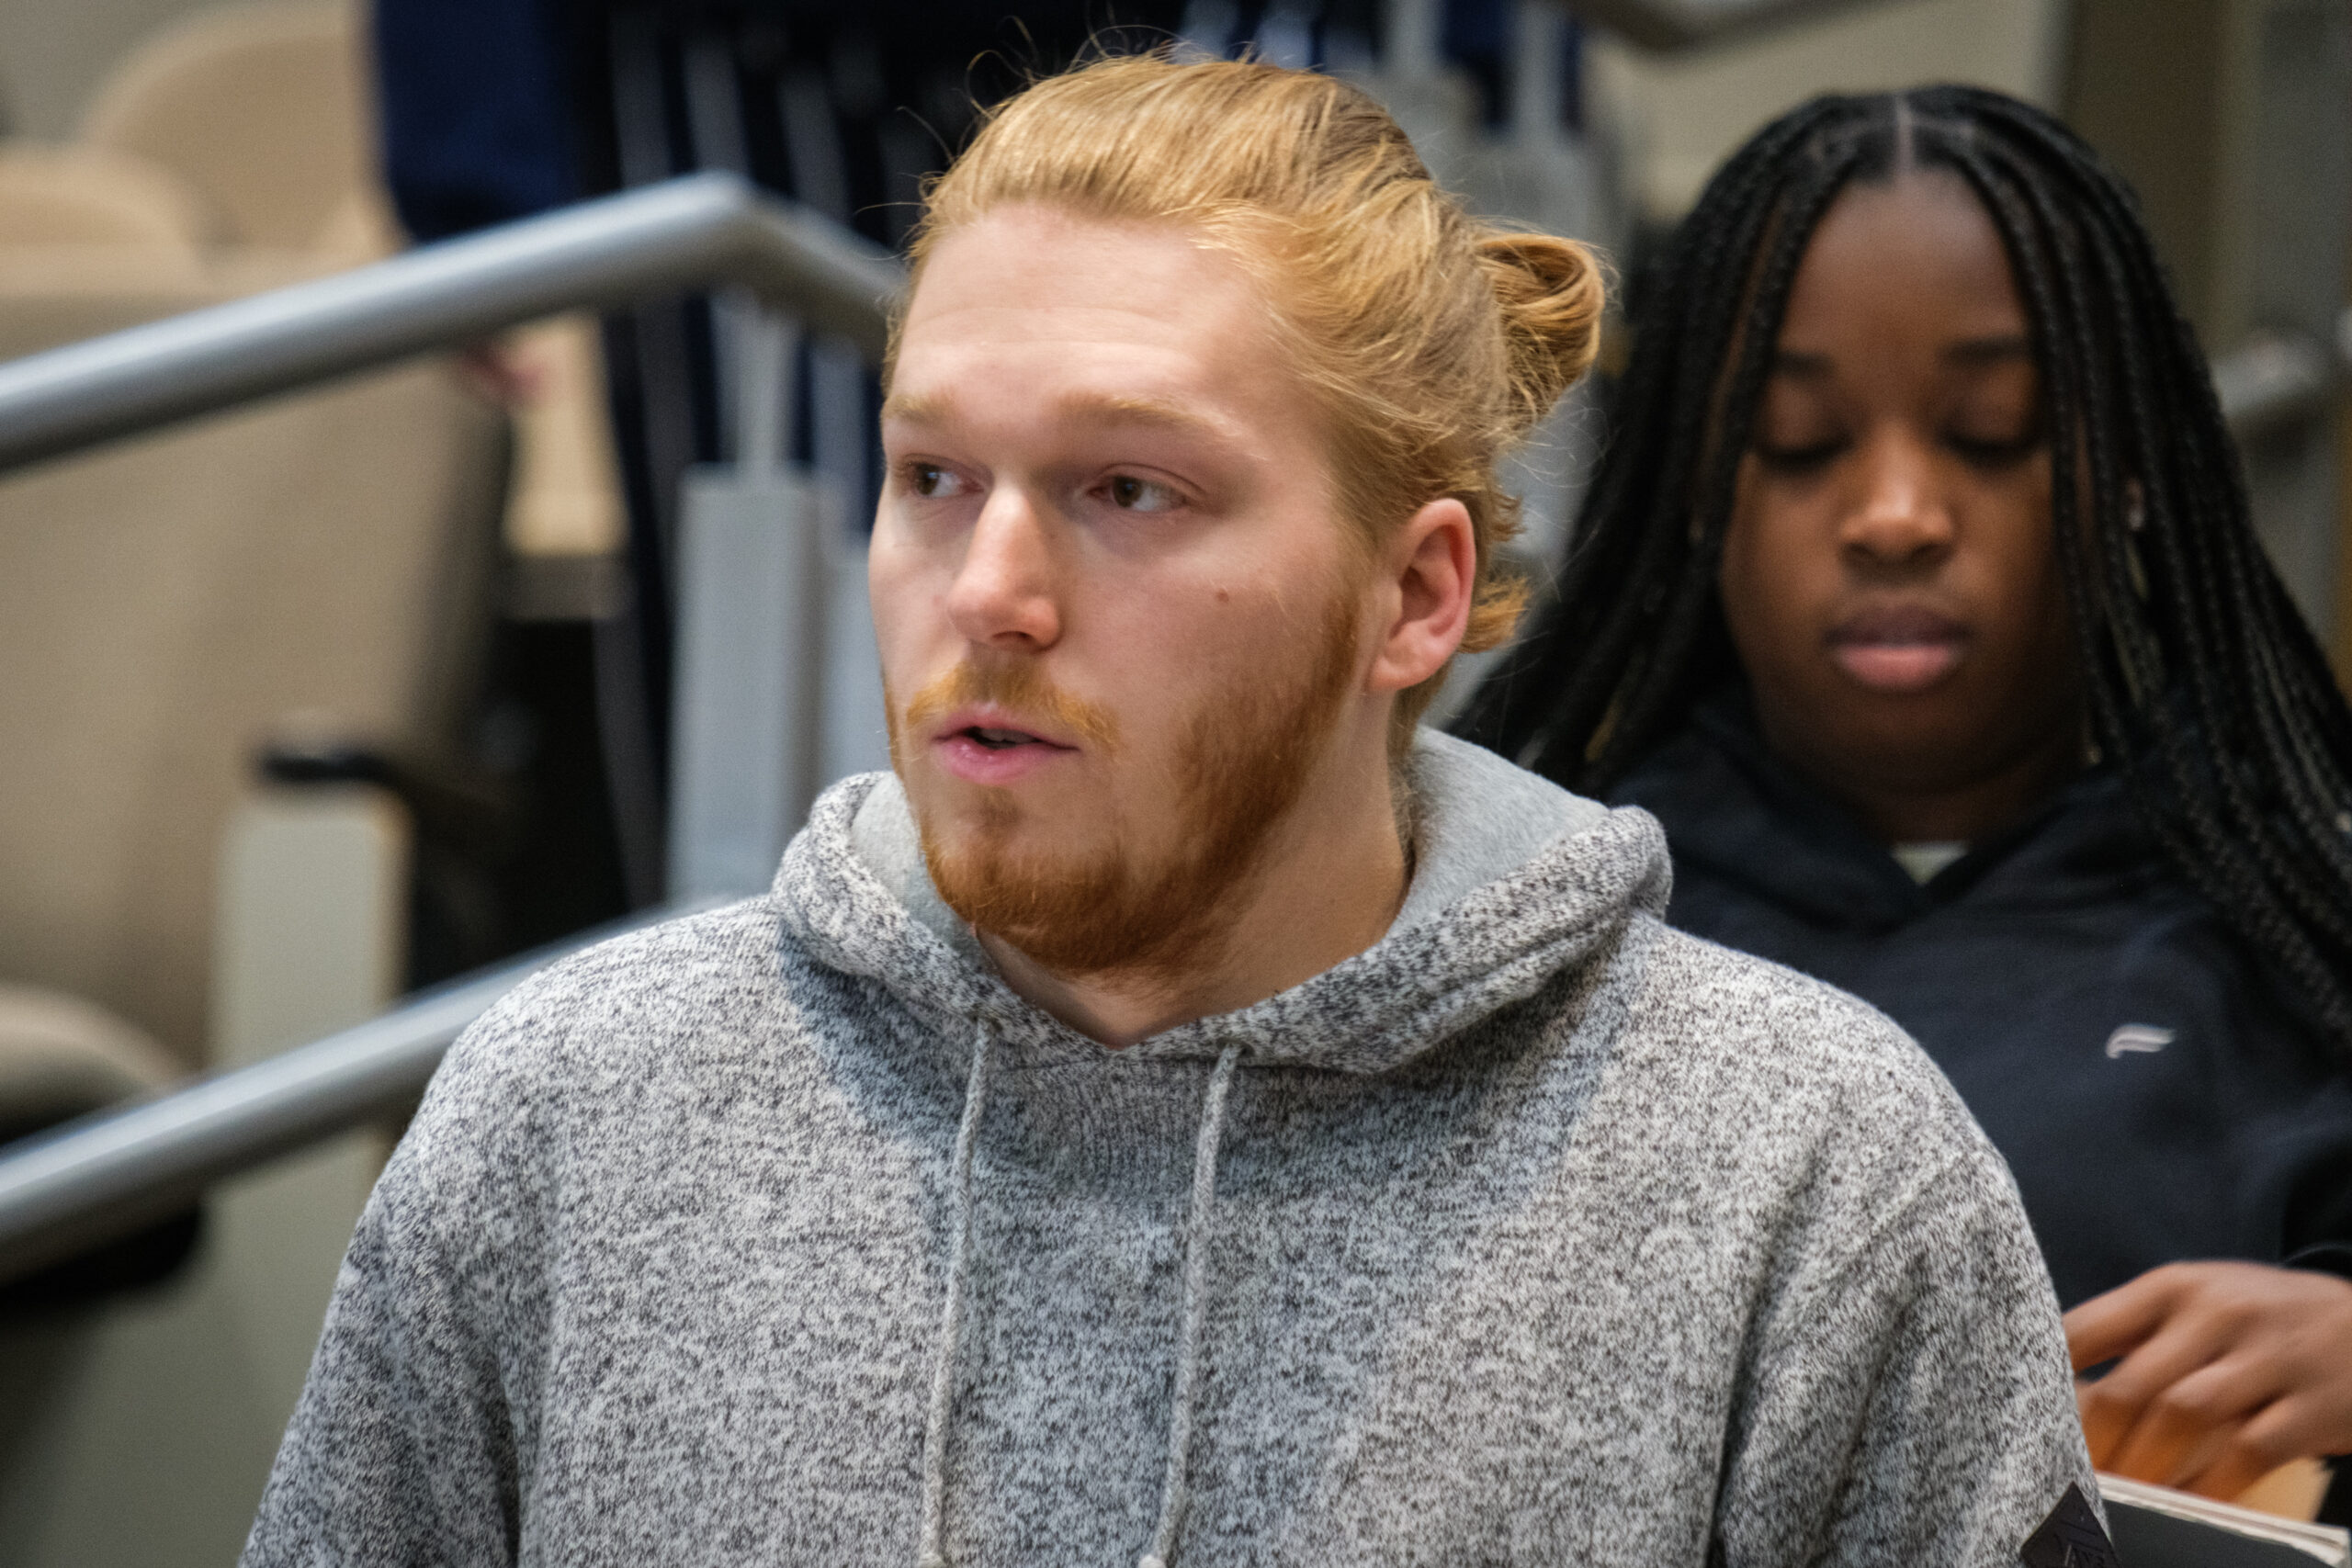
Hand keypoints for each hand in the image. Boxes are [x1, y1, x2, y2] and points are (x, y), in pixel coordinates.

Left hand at [2065, 1261, 2351, 1499]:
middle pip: (2132, 1385)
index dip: (2047, 1380)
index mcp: (2174, 1287)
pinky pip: (2248, 1452)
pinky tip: (2187, 1502)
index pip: (2087, 1328)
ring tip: (2122, 1495)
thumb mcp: (2204, 1301)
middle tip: (2073, 1475)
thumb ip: (2140, 1333)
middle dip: (2095, 1442)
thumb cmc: (2266, 1319)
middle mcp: (2217, 1314)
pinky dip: (2210, 1484)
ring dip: (2144, 1464)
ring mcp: (2268, 1358)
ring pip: (2183, 1415)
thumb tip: (2063, 1387)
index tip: (2027, 1419)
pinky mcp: (2312, 1406)